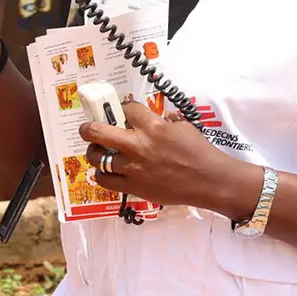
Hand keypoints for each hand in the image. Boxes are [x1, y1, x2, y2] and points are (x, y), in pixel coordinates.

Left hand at [79, 101, 253, 214]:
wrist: (209, 181)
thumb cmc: (200, 152)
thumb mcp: (184, 126)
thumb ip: (165, 120)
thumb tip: (157, 116)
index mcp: (153, 126)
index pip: (126, 108)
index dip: (122, 108)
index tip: (121, 112)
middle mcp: (138, 145)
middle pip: (97, 131)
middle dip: (88, 127)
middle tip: (87, 128)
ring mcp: (133, 167)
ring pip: (97, 157)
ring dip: (94, 153)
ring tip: (97, 152)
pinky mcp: (133, 186)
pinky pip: (104, 180)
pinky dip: (101, 175)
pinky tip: (105, 172)